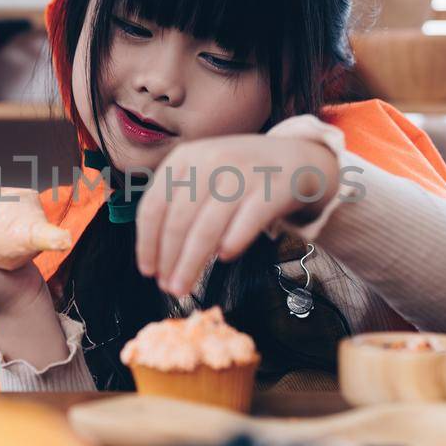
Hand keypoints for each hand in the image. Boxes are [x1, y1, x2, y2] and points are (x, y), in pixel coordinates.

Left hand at [135, 134, 339, 295]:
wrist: (298, 159)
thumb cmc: (242, 177)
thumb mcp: (203, 176)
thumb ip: (178, 204)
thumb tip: (157, 254)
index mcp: (185, 158)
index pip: (154, 205)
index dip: (147, 243)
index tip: (147, 270)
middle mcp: (211, 161)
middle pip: (179, 220)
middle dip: (169, 259)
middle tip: (168, 287)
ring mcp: (243, 172)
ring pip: (208, 226)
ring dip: (192, 262)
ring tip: (184, 286)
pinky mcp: (274, 187)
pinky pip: (247, 220)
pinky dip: (232, 241)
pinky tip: (225, 257)